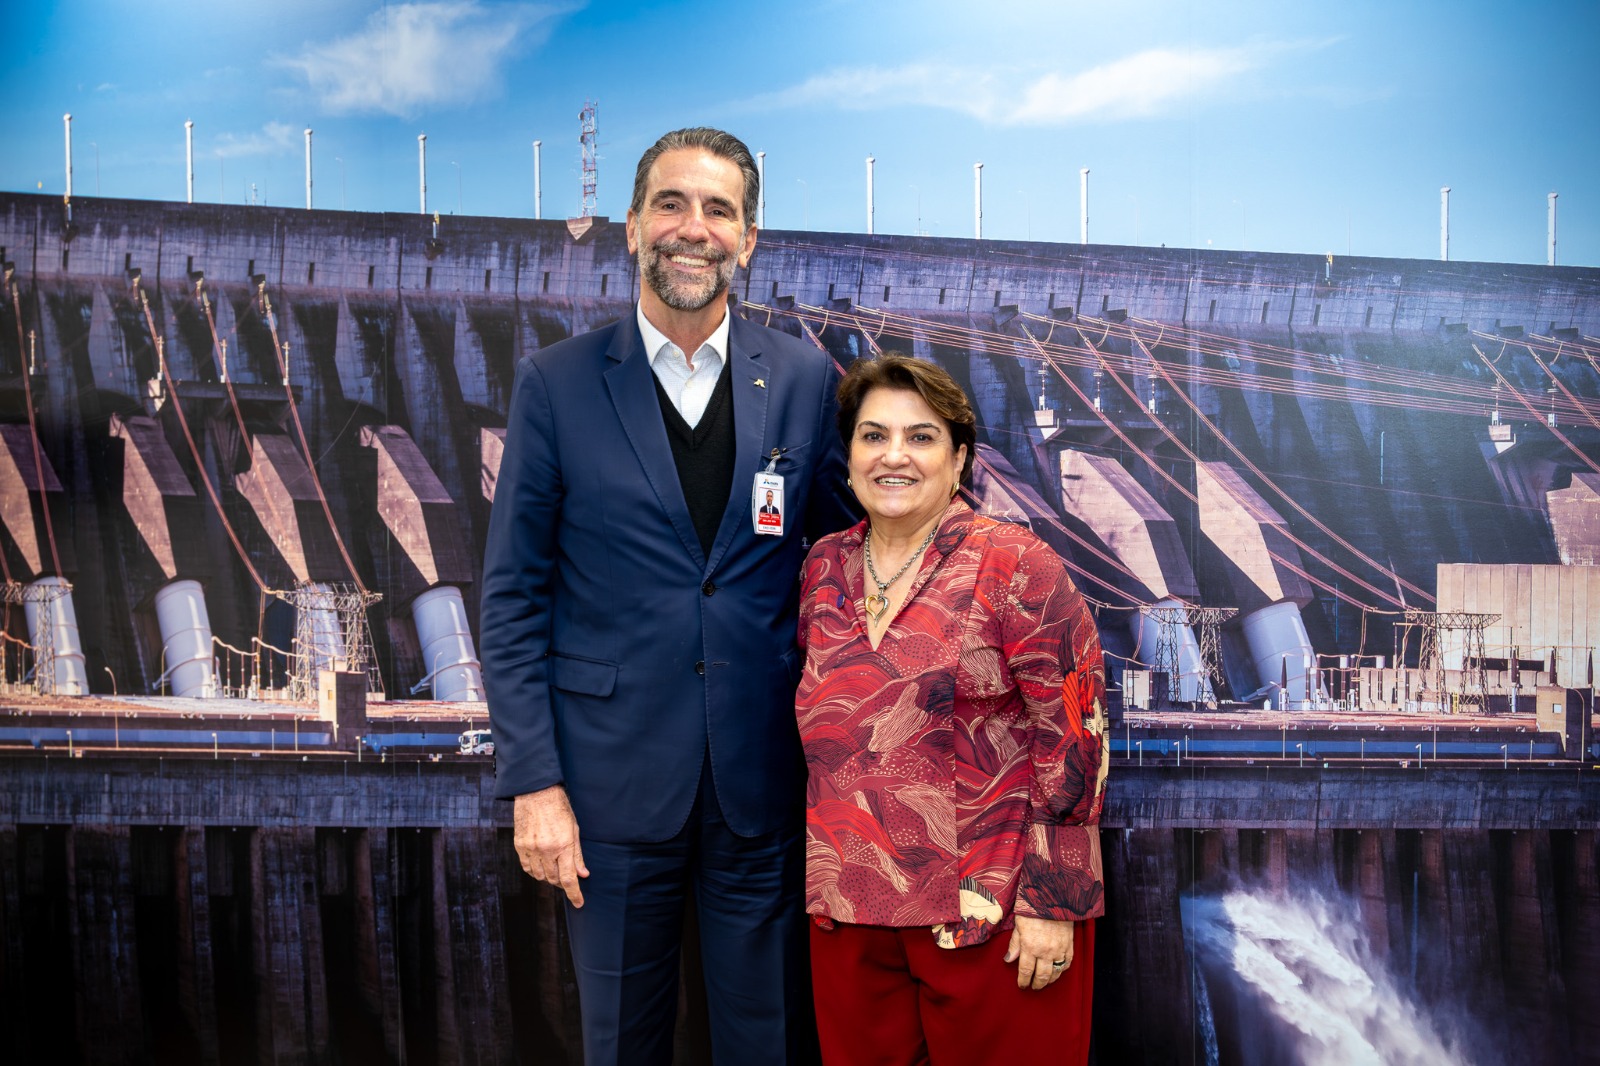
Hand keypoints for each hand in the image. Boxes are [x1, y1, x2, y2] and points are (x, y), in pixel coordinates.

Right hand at [513, 785, 588, 906]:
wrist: (537, 793)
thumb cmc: (559, 809)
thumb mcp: (574, 830)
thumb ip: (577, 854)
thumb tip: (583, 874)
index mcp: (563, 845)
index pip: (569, 878)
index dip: (574, 894)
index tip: (579, 903)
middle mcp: (545, 850)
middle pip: (553, 879)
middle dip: (562, 883)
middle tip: (567, 879)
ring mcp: (530, 849)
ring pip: (539, 876)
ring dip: (548, 877)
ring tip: (554, 870)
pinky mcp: (519, 845)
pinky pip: (527, 867)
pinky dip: (535, 871)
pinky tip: (541, 866)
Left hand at [1004, 915, 1075, 989]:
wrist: (1054, 897)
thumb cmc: (1033, 909)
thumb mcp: (1018, 924)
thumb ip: (1015, 944)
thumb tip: (1009, 960)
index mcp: (1030, 946)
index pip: (1025, 970)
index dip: (1023, 981)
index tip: (1022, 985)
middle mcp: (1045, 951)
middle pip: (1041, 976)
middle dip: (1037, 984)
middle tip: (1033, 987)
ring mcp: (1059, 949)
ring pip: (1056, 972)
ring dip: (1050, 980)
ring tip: (1045, 982)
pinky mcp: (1069, 945)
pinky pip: (1067, 963)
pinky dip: (1062, 970)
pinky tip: (1058, 971)